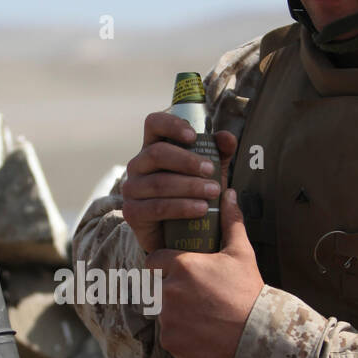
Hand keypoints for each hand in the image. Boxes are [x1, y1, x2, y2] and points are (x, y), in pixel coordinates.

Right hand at [121, 112, 237, 254]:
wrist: (179, 234)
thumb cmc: (192, 194)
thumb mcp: (208, 172)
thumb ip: (218, 153)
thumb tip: (226, 137)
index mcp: (154, 147)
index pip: (154, 124)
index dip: (171, 125)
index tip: (193, 136)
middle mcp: (138, 165)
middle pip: (157, 153)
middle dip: (187, 161)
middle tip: (211, 171)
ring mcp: (132, 189)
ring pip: (159, 183)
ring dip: (190, 186)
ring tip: (213, 192)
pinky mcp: (132, 213)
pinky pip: (157, 207)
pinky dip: (182, 207)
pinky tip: (201, 209)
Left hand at [144, 188, 264, 357]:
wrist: (257, 334)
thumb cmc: (248, 291)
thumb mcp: (241, 253)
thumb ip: (230, 222)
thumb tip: (228, 193)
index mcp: (181, 266)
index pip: (154, 261)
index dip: (164, 266)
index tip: (176, 272)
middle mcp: (168, 290)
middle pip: (159, 289)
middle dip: (173, 292)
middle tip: (198, 299)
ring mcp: (167, 318)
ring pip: (164, 314)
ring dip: (177, 315)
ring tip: (203, 317)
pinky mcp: (170, 341)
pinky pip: (170, 337)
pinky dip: (182, 338)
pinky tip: (202, 335)